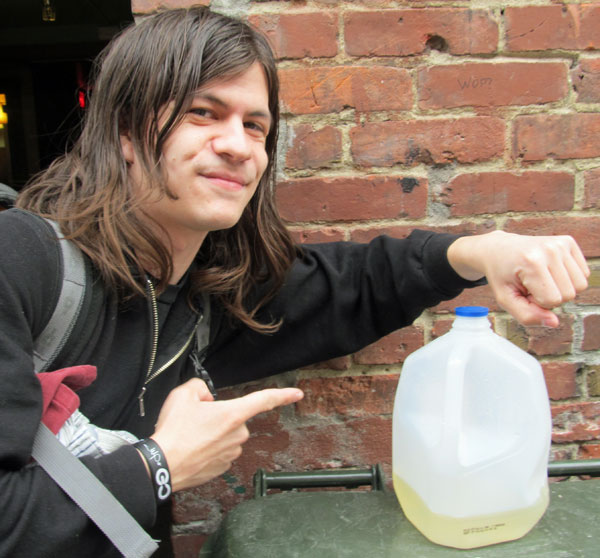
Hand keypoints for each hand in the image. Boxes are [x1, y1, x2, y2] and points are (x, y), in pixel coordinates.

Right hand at [150, 378, 302, 491]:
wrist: (162, 465)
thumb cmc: (174, 431)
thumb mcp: (183, 394)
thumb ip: (200, 386)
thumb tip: (206, 395)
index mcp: (233, 414)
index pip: (264, 400)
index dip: (282, 395)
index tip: (297, 394)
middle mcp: (238, 434)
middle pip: (234, 418)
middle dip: (218, 416)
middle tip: (195, 420)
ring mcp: (231, 453)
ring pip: (226, 435)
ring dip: (212, 433)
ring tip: (190, 436)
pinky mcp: (222, 468)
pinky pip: (220, 451)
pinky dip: (208, 448)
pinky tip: (192, 448)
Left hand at [447, 230, 588, 326]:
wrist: (498, 249)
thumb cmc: (502, 276)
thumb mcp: (505, 299)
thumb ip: (527, 316)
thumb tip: (554, 323)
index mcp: (531, 263)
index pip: (553, 301)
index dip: (538, 302)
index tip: (523, 290)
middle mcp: (550, 250)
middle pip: (569, 294)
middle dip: (550, 296)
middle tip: (531, 284)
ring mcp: (560, 244)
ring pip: (580, 285)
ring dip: (561, 288)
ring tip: (540, 278)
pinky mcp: (568, 241)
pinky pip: (583, 273)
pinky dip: (568, 278)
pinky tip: (550, 271)